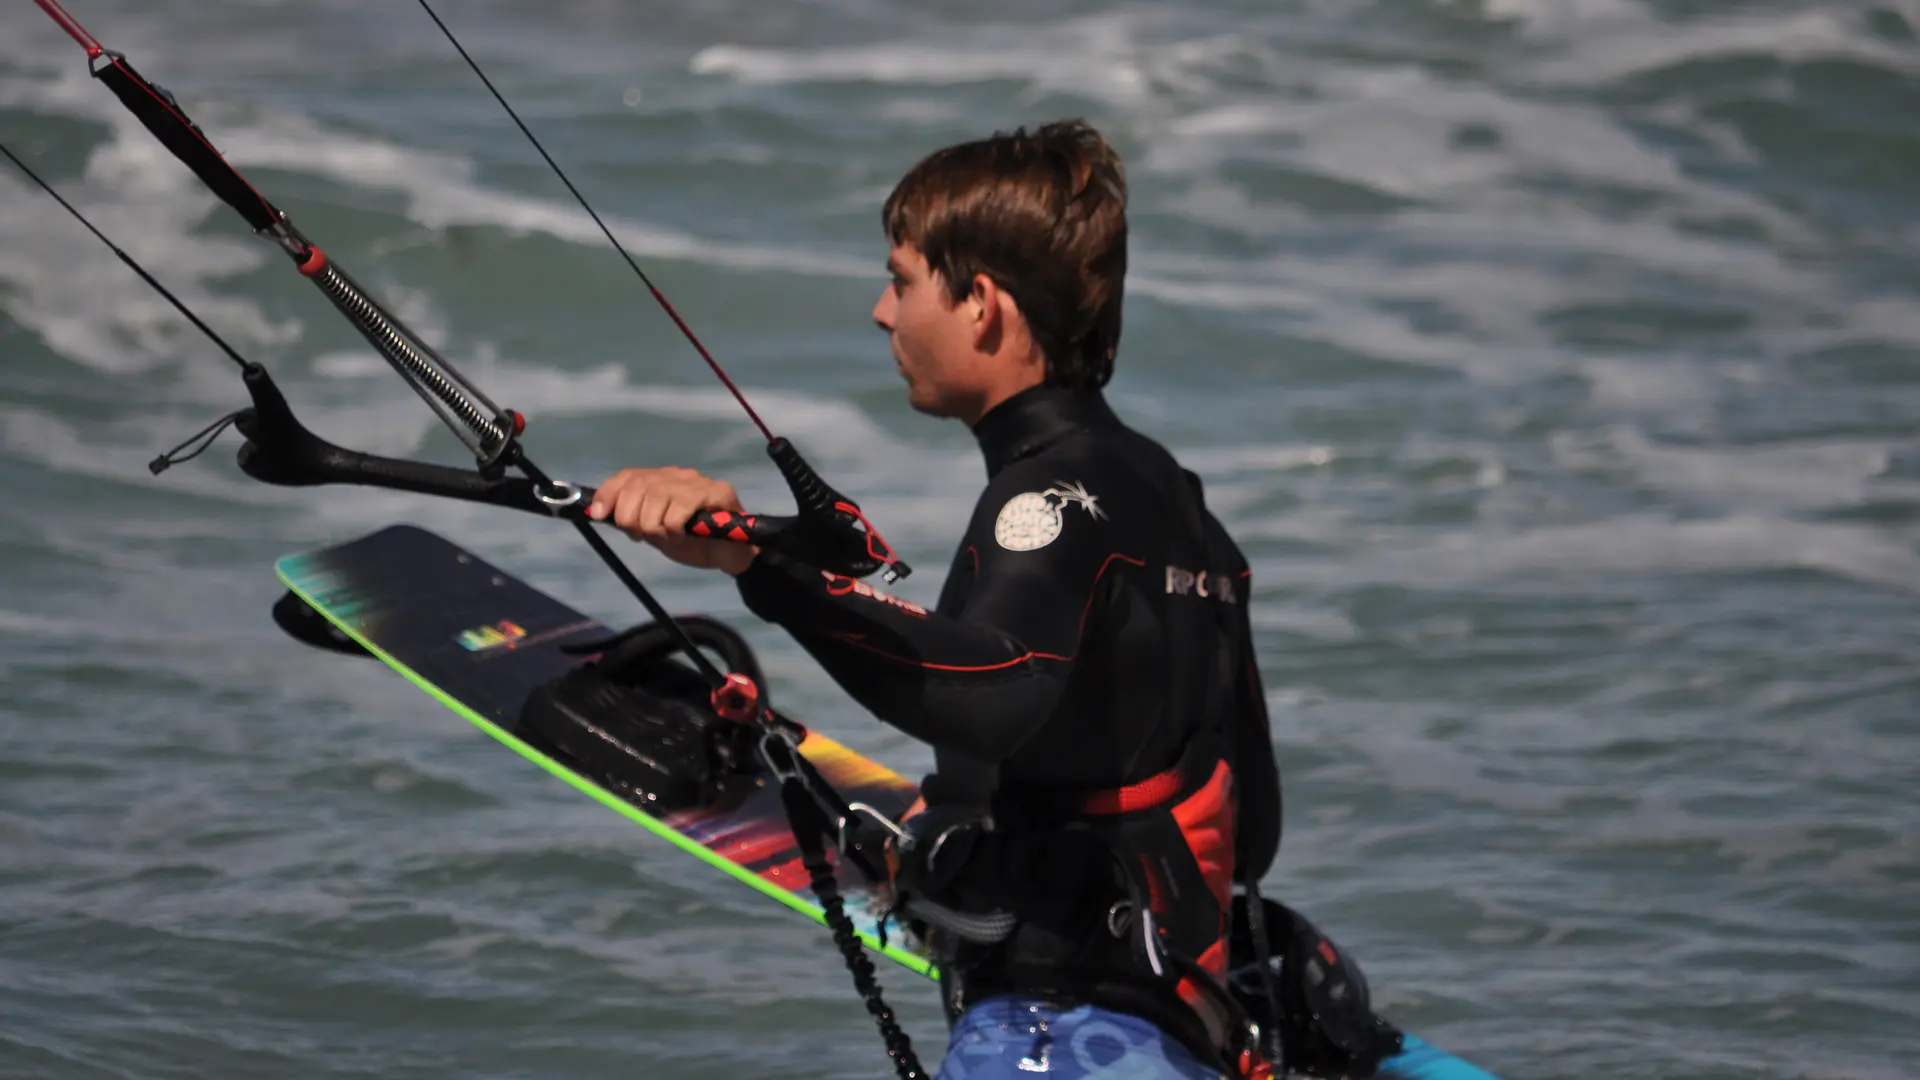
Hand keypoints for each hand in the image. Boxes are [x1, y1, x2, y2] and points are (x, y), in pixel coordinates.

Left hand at [587, 466, 758, 574]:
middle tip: (639, 535)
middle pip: (639, 484)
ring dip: (653, 524)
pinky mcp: (717, 492)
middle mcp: (677, 475)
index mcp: (661, 480)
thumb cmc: (693, 542)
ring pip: (657, 495)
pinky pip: (681, 507)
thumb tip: (604, 514)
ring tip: (665, 538)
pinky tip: (682, 536)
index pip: (628, 476)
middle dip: (630, 515)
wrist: (731, 555)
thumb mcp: (655, 532)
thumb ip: (635, 521)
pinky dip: (673, 526)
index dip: (609, 493)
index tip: (598, 514)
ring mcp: (697, 482)